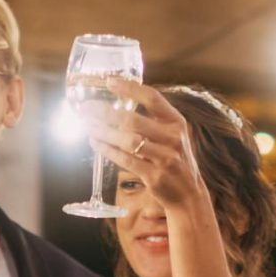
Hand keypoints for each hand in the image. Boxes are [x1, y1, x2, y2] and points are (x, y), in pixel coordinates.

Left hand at [82, 81, 205, 210]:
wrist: (189, 195)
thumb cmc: (175, 161)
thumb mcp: (173, 136)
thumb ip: (153, 122)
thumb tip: (119, 107)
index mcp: (177, 122)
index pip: (153, 98)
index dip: (130, 88)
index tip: (109, 82)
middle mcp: (173, 138)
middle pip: (133, 120)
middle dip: (105, 112)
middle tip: (86, 108)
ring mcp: (164, 158)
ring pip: (127, 141)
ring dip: (103, 132)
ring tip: (87, 125)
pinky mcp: (154, 177)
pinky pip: (126, 160)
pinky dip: (108, 150)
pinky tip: (96, 142)